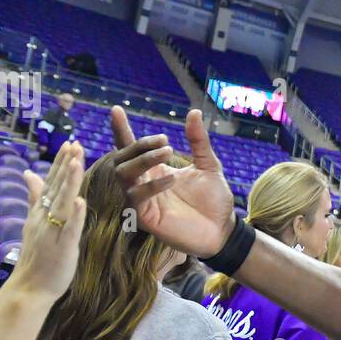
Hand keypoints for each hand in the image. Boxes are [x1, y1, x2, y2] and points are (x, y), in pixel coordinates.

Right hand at [4, 140, 86, 300]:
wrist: (29, 288)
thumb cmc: (36, 257)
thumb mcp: (34, 223)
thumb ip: (34, 198)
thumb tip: (29, 173)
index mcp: (40, 213)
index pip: (50, 182)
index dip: (60, 163)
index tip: (68, 144)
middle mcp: (44, 218)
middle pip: (55, 187)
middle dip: (65, 165)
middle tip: (74, 144)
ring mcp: (52, 232)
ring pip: (61, 203)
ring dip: (68, 182)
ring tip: (76, 162)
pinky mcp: (62, 248)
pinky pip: (69, 229)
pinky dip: (74, 215)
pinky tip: (79, 201)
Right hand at [110, 106, 234, 257]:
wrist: (223, 230)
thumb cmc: (214, 200)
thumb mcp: (208, 165)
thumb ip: (198, 141)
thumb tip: (194, 112)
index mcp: (154, 170)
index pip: (131, 148)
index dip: (121, 129)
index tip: (117, 109)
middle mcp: (143, 184)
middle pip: (122, 158)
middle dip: (139, 145)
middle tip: (165, 141)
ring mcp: (142, 201)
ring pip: (123, 175)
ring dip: (143, 160)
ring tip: (168, 152)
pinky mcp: (145, 218)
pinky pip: (136, 198)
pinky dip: (152, 185)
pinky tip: (171, 179)